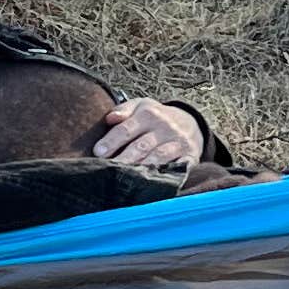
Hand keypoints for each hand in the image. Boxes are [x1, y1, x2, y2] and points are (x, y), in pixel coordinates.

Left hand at [90, 95, 204, 176]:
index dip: (111, 141)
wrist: (190, 123)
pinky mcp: (190, 156)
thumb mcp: (141, 106)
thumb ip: (123, 110)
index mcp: (149, 114)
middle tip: (108, 171)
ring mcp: (178, 142)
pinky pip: (178, 167)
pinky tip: (151, 182)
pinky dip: (166, 175)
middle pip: (141, 146)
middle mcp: (165, 127)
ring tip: (126, 179)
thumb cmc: (156, 117)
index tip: (98, 153)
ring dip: (141, 169)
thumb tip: (109, 118)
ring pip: (158, 157)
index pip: (126, 129)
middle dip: (123, 159)